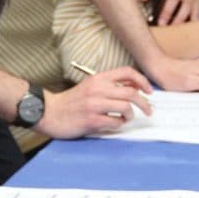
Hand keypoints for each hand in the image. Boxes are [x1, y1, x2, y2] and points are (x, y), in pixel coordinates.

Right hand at [35, 67, 153, 139]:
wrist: (49, 112)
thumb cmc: (71, 101)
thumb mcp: (90, 87)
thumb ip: (109, 85)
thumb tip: (134, 87)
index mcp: (98, 78)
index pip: (127, 73)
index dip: (143, 81)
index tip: (149, 91)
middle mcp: (97, 89)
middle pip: (131, 93)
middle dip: (144, 103)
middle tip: (148, 110)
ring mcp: (94, 105)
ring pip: (126, 107)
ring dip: (130, 115)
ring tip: (126, 118)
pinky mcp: (91, 120)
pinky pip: (115, 122)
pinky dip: (119, 124)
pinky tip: (115, 123)